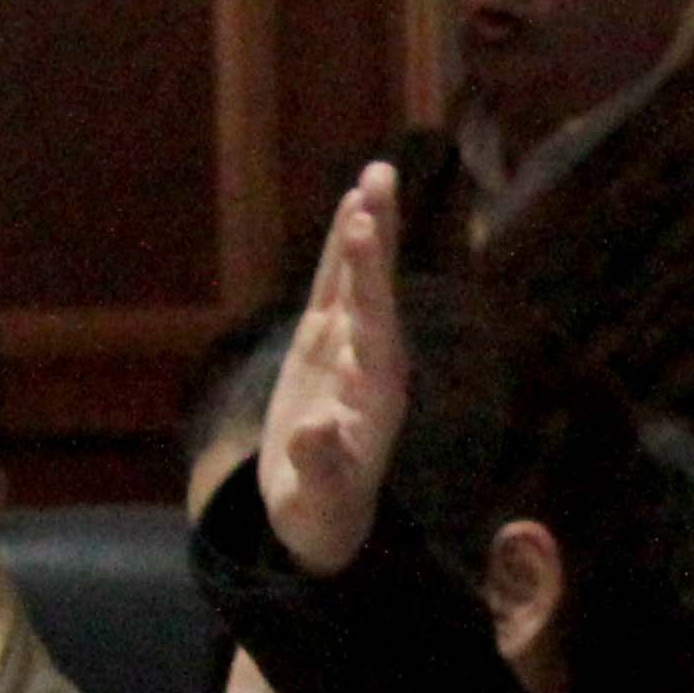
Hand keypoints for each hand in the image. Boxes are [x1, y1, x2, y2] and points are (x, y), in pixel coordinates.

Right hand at [259, 162, 409, 578]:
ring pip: (361, 278)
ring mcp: (352, 349)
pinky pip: (338, 288)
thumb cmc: (322, 512)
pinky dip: (344, 251)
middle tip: (381, 178)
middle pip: (377, 288)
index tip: (364, 231)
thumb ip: (320, 464)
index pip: (374, 323)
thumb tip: (312, 433)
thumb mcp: (318, 498)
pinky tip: (353, 212)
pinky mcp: (328, 345)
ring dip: (368, 228)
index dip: (369, 277)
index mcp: (376, 392)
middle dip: (378, 236)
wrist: (323, 518)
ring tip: (376, 174)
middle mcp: (374, 362)